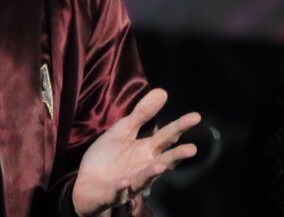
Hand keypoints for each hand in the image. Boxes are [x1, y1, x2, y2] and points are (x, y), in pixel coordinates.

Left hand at [71, 88, 199, 214]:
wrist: (88, 183)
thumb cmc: (109, 156)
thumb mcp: (123, 130)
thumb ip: (142, 114)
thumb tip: (162, 91)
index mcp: (146, 150)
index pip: (167, 137)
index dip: (180, 126)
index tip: (196, 116)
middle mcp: (144, 166)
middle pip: (163, 160)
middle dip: (176, 155)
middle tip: (192, 149)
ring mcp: (131, 181)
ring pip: (145, 178)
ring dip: (152, 173)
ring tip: (161, 166)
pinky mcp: (114, 193)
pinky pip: (119, 191)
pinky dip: (122, 188)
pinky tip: (124, 182)